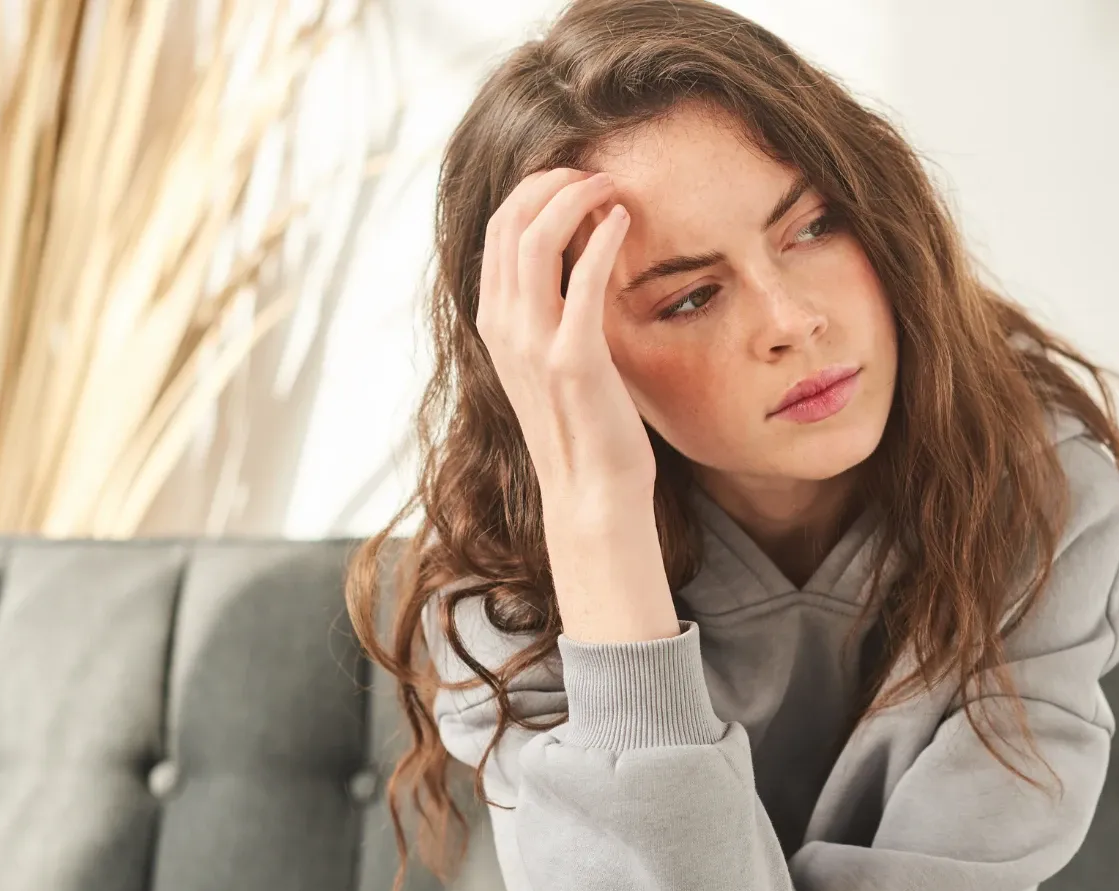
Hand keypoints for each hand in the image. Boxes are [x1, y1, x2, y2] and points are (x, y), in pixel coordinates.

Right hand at [476, 168, 653, 506]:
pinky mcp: (571, 359)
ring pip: (535, 238)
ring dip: (575, 198)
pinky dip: (602, 238)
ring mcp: (532, 342)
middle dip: (551, 181)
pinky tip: (624, 220)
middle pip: (510, 221)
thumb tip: (578, 252)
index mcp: (495, 321)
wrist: (592, 491)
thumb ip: (552, 307)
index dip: (532, 189)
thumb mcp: (552, 356)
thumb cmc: (584, 423)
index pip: (497, 229)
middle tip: (595, 172)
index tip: (573, 176)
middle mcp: (503, 327)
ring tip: (611, 186)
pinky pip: (581, 280)